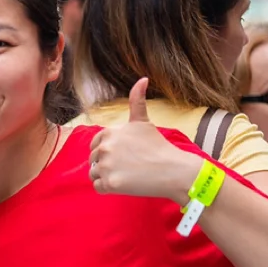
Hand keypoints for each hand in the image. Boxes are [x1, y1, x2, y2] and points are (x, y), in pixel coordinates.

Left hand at [90, 79, 200, 200]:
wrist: (173, 170)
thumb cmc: (159, 147)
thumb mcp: (144, 122)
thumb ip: (137, 101)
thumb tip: (143, 78)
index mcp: (109, 132)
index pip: (94, 144)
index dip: (107, 150)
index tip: (123, 154)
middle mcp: (104, 148)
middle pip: (94, 159)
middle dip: (107, 163)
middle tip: (128, 166)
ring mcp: (106, 166)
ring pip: (93, 173)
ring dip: (106, 176)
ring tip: (127, 174)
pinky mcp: (109, 184)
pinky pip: (98, 187)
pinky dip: (108, 188)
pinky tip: (124, 183)